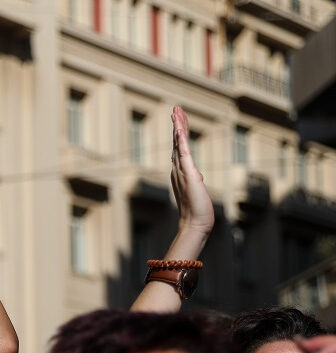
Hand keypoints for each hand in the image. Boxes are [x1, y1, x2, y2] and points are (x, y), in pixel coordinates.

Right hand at [169, 106, 212, 237]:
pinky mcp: (189, 173)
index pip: (179, 148)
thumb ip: (195, 181)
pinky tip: (179, 129)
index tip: (178, 119)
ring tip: (176, 111)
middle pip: (177, 141)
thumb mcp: (197, 191)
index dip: (179, 132)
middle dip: (177, 124)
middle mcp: (178, 169)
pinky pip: (183, 153)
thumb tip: (197, 176)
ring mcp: (182, 170)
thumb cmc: (197, 211)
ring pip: (178, 144)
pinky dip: (181, 140)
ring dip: (178, 126)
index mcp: (181, 172)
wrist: (196, 223)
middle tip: (175, 108)